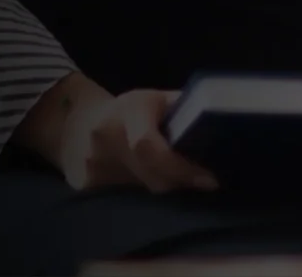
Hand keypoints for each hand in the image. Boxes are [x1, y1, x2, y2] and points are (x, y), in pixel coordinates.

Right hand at [15, 72, 218, 192]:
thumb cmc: (130, 111)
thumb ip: (185, 110)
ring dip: (163, 192)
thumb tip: (223, 122)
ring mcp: (92, 164)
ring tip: (173, 183)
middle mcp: (104, 136)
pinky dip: (142, 201)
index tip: (209, 180)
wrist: (78, 122)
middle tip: (199, 184)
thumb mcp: (156, 100)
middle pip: (150, 177)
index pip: (148, 146)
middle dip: (179, 184)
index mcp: (127, 111)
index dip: (180, 168)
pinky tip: (146, 190)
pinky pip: (124, 201)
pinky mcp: (86, 185)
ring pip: (140, 194)